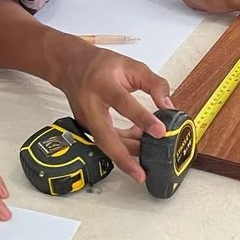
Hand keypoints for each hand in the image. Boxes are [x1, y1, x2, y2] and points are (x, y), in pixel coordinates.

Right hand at [52, 43, 171, 183]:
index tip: (160, 131)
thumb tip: (168, 107)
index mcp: (102, 83)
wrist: (71, 67)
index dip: (142, 118)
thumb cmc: (101, 65)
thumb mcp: (132, 65)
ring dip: (126, 155)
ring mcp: (85, 119)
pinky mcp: (87, 127)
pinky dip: (122, 147)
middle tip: (141, 174)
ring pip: (105, 144)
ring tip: (146, 160)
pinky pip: (106, 142)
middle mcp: (90, 104)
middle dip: (124, 158)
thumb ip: (154, 84)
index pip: (123, 103)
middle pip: (105, 137)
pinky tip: (137, 144)